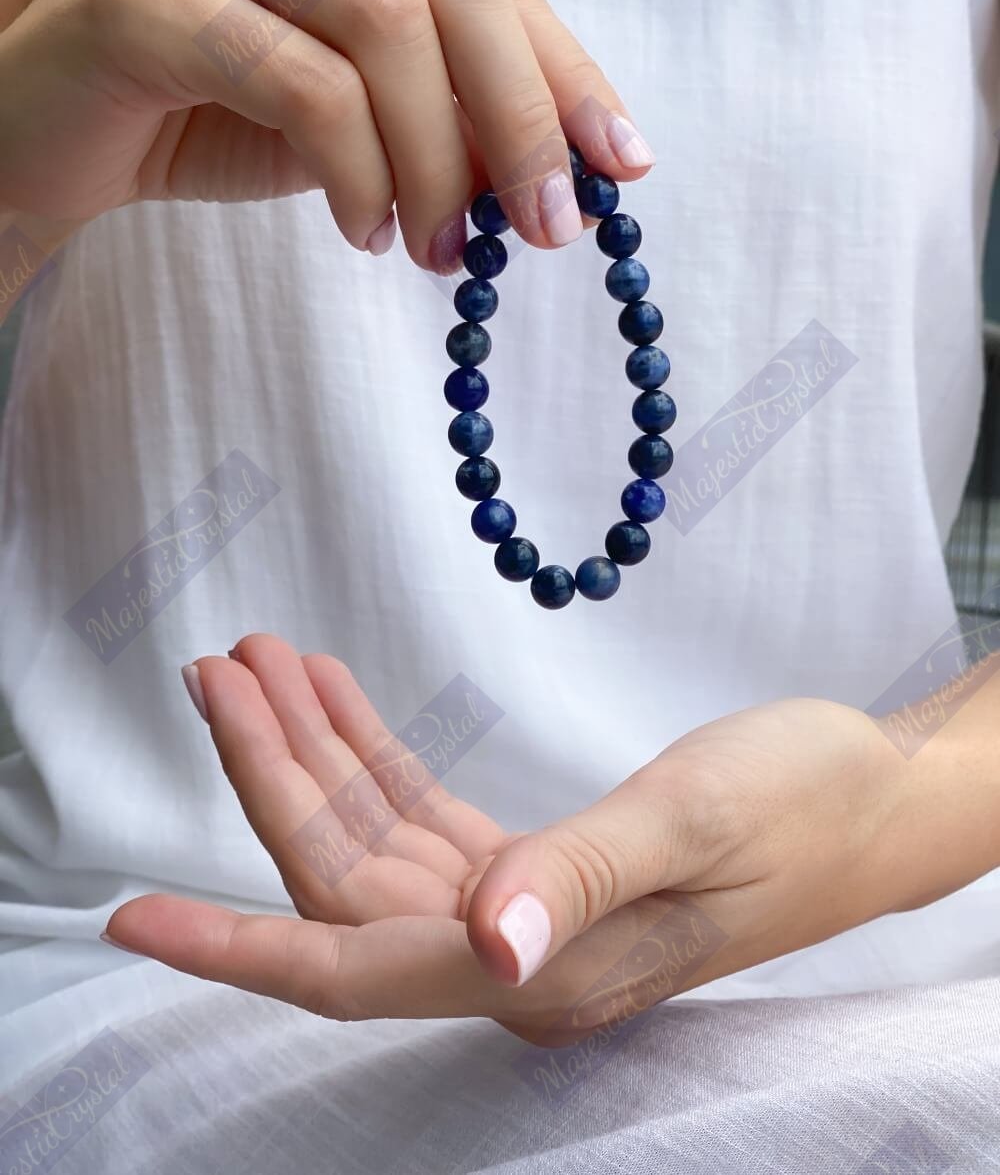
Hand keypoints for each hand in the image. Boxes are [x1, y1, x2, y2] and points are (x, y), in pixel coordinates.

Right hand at [0, 0, 653, 269]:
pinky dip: (355, 171)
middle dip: (519, 115)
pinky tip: (365, 233)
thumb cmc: (214, 118)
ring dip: (434, 161)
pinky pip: (298, 82)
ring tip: (439, 252)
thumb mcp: (358, 115)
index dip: (564, 66)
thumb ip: (444, 114)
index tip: (622, 164)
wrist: (55, 144)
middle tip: (550, 229)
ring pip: (379, 25)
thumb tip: (561, 168)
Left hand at [106, 635, 921, 1045]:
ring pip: (378, 836)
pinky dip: (375, 749)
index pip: (349, 962)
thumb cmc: (807, 805)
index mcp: (539, 967)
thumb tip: (485, 950)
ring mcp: (525, 907)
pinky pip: (427, 810)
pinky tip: (335, 693)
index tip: (127, 915)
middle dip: (270, 774)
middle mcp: (514, 954)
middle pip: (346, 874)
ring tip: (258, 656)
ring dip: (316, 749)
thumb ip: (579, 878)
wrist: (878, 797)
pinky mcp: (543, 861)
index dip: (232, 944)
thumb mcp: (695, 822)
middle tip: (215, 667)